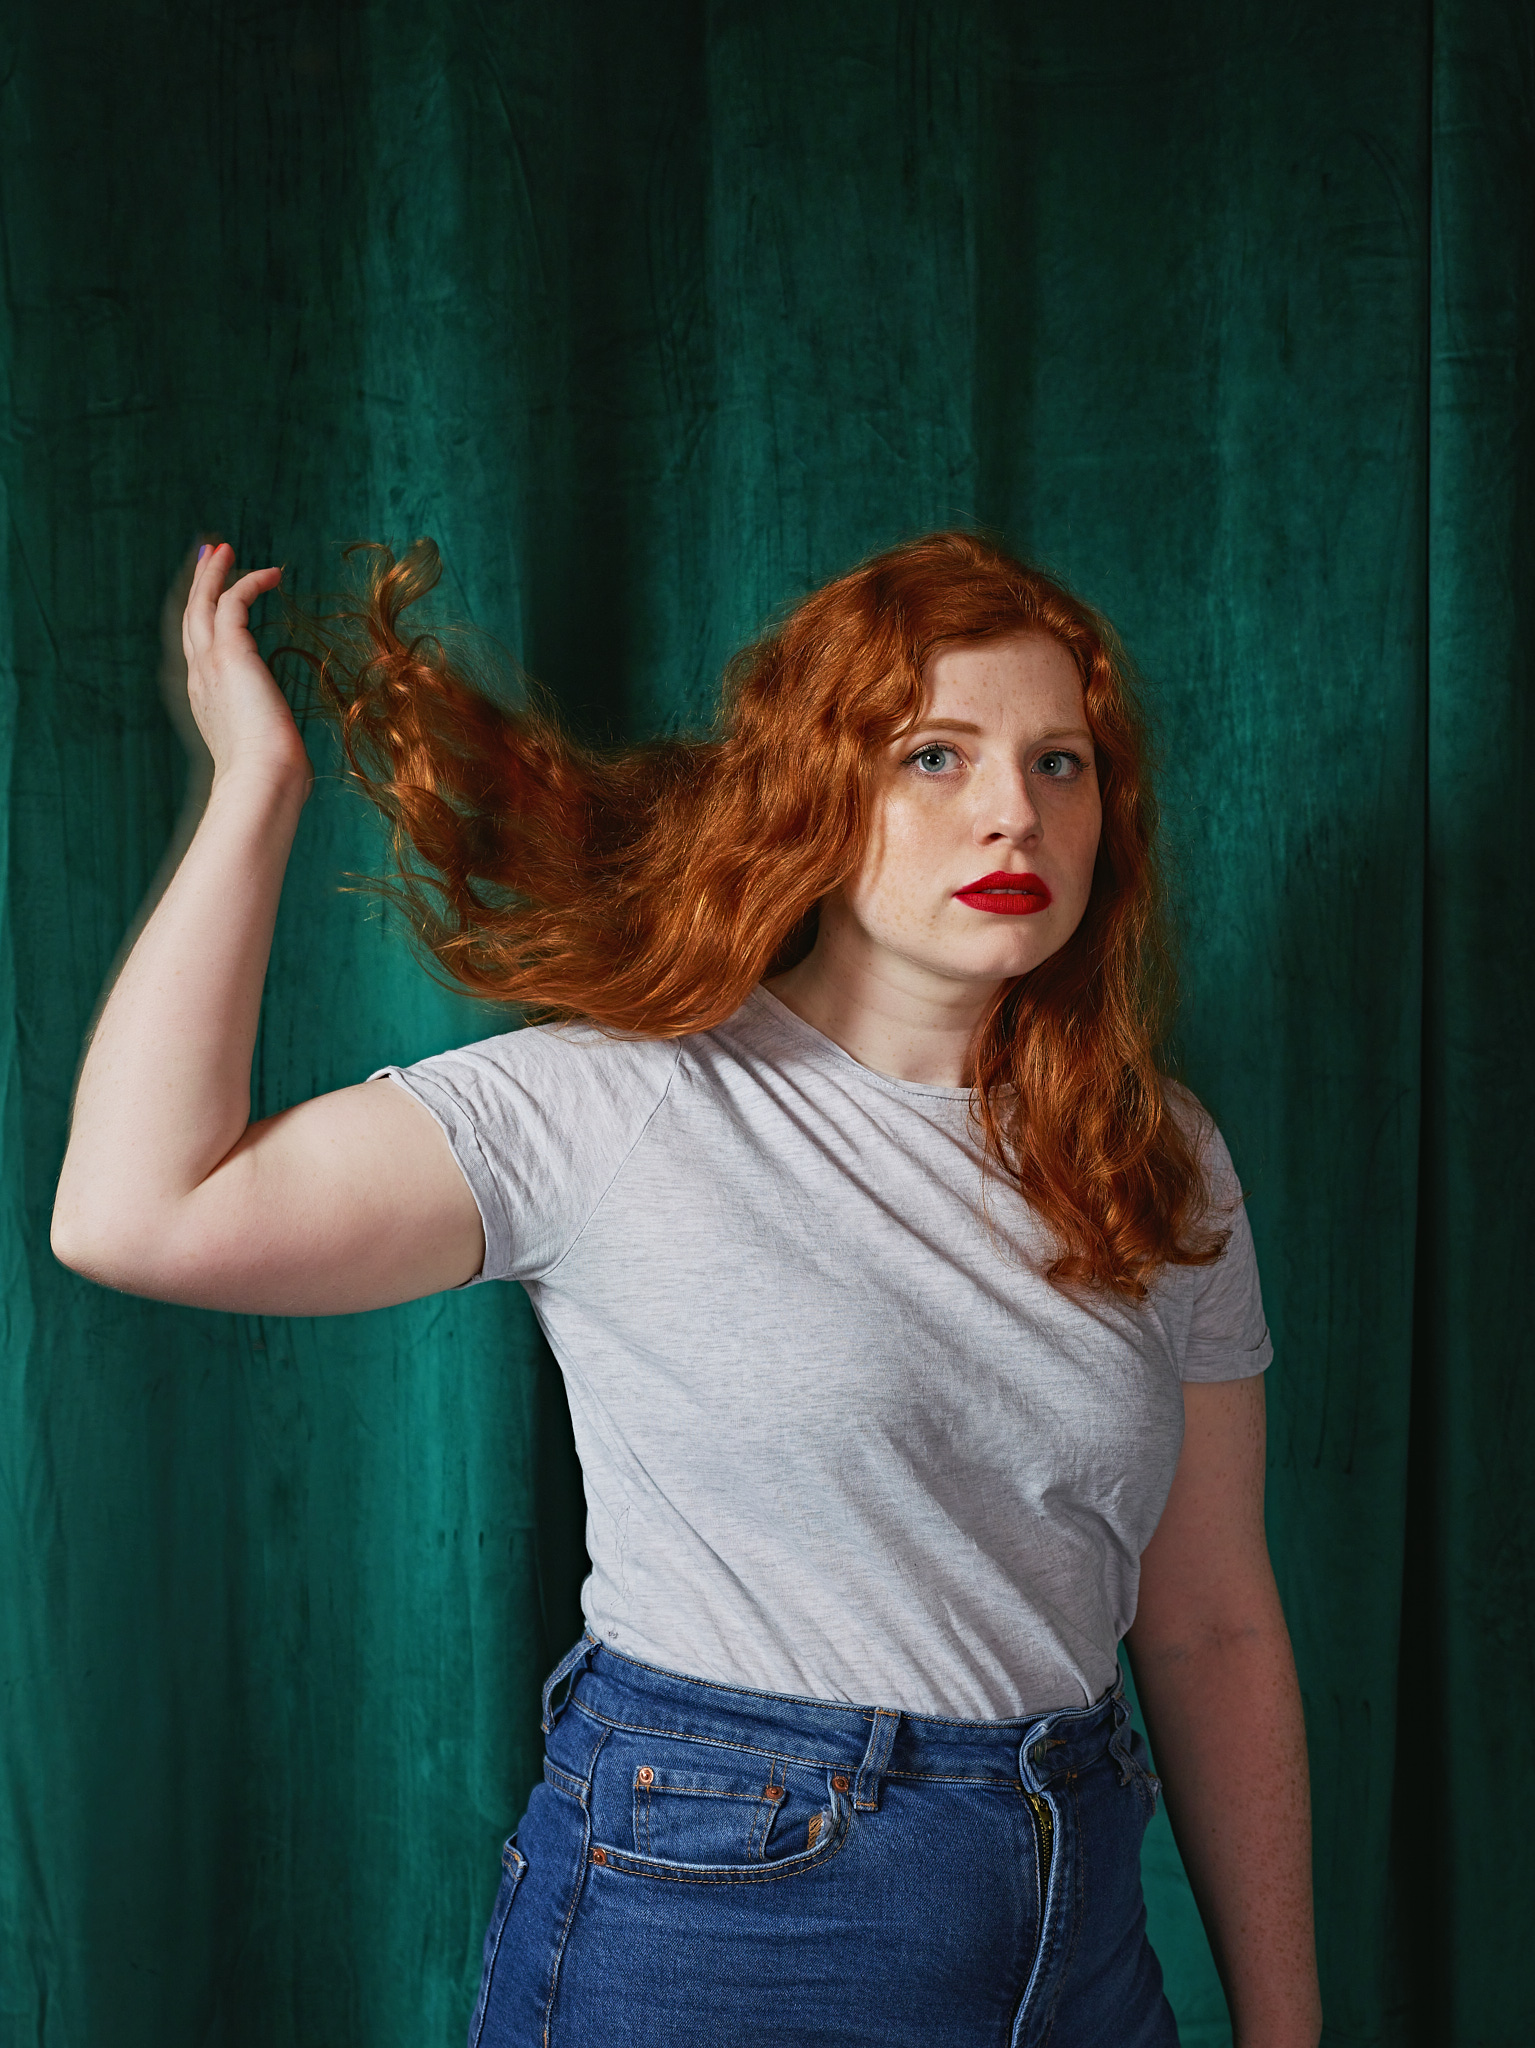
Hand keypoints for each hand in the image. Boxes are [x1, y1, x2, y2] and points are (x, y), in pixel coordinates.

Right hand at [181, 541, 310, 795]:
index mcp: (206, 699)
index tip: (216, 601)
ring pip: (201, 604)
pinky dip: (249, 582)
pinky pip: (233, 602)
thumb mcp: (266, 751)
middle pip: (191, 619)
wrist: (260, 778)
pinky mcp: (230, 652)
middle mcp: (200, 677)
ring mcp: (209, 664)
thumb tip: (293, 758)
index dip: (205, 621)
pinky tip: (273, 574)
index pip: (199, 649)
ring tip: (223, 549)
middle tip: (209, 556)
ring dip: (212, 573)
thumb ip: (271, 742)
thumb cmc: (270, 776)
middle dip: (199, 585)